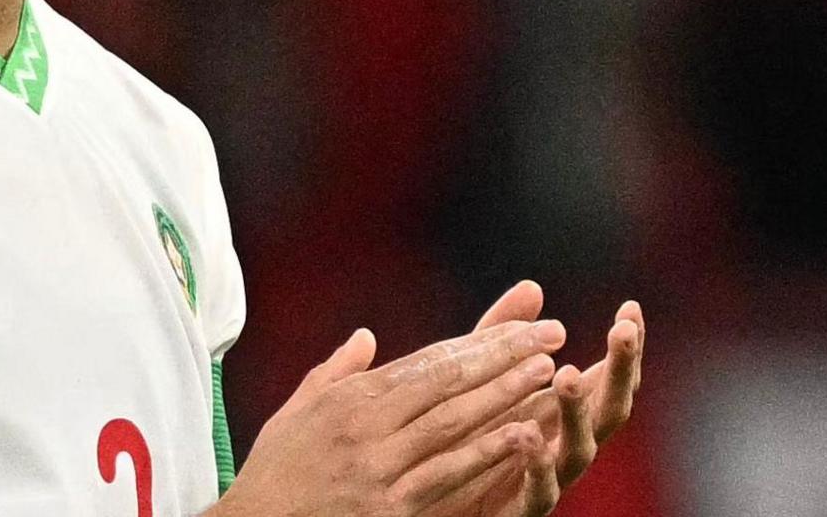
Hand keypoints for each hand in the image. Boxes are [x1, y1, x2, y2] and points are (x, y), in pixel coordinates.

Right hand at [210, 317, 567, 516]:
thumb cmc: (275, 473)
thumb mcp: (296, 412)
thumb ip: (335, 371)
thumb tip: (366, 336)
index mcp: (349, 399)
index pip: (427, 361)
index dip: (479, 343)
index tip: (520, 327)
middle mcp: (366, 426)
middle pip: (448, 382)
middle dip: (504, 355)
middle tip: (551, 334)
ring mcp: (379, 468)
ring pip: (453, 423)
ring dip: (504, 395)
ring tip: (548, 374)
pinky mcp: (389, 508)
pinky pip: (447, 475)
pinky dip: (486, 454)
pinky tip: (521, 437)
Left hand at [422, 282, 645, 516]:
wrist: (428, 508)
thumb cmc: (463, 445)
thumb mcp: (481, 382)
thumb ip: (505, 340)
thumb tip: (533, 286)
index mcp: (560, 415)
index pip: (606, 378)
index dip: (624, 347)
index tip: (631, 307)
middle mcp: (562, 447)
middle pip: (607, 411)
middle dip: (620, 372)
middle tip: (622, 333)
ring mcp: (547, 482)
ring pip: (577, 451)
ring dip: (577, 412)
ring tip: (570, 373)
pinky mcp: (517, 512)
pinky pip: (536, 494)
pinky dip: (536, 465)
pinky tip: (527, 434)